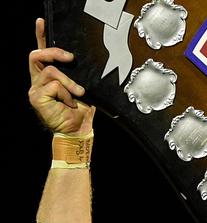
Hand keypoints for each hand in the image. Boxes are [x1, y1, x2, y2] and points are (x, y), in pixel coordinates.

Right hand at [28, 18, 94, 135]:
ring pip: (50, 71)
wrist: (79, 129)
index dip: (40, 36)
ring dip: (68, 81)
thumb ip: (77, 74)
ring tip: (79, 92)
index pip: (42, 52)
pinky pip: (53, 86)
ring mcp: (35, 88)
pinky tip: (70, 102)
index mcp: (48, 75)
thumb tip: (84, 59)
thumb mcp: (82, 87)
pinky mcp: (36, 97)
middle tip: (71, 58)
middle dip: (55, 52)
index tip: (41, 21)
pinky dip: (66, 93)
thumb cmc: (81, 109)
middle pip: (38, 55)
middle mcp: (38, 79)